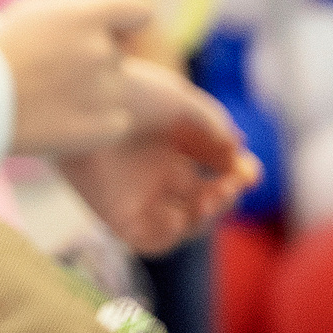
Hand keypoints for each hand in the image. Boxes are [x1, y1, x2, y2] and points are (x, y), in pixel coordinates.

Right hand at [0, 0, 156, 156]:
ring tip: (54, 94)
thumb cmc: (1, 50)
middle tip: (59, 69)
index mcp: (86, 16)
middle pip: (121, 52)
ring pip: (120, 87)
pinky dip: (97, 119)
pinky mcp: (105, 127)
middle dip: (98, 57)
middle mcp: (102, 52)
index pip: (141, 10)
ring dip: (96, 88)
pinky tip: (63, 116)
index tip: (110, 29)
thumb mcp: (37, 8)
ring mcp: (106, 92)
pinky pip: (118, 119)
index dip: (125, 19)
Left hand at [58, 61, 261, 255]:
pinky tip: (182, 212)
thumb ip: (213, 126)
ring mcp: (135, 192)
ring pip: (182, 222)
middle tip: (234, 184)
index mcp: (169, 141)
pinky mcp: (114, 212)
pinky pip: (148, 239)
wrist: (82, 102)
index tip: (250, 169)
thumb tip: (238, 150)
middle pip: (201, 198)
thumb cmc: (129, 93)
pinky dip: (172, 235)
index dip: (236, 172)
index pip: (211, 167)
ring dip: (207, 217)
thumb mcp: (181, 102)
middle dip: (227, 196)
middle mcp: (153, 169)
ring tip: (213, 197)